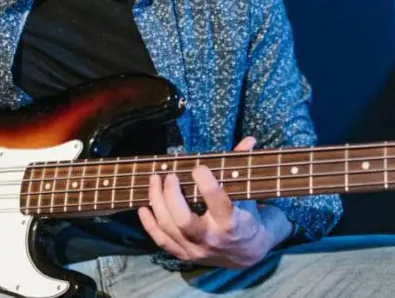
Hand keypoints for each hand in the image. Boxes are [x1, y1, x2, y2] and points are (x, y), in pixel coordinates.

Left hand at [138, 136, 291, 268]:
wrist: (248, 253)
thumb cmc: (249, 217)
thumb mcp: (250, 194)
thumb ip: (244, 167)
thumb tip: (250, 139)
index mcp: (231, 222)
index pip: (218, 202)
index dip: (206, 182)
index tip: (198, 167)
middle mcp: (212, 239)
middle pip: (183, 220)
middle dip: (171, 196)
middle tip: (169, 176)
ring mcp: (196, 249)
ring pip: (168, 229)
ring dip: (157, 202)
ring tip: (154, 181)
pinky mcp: (185, 255)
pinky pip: (161, 241)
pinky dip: (149, 224)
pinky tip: (144, 207)